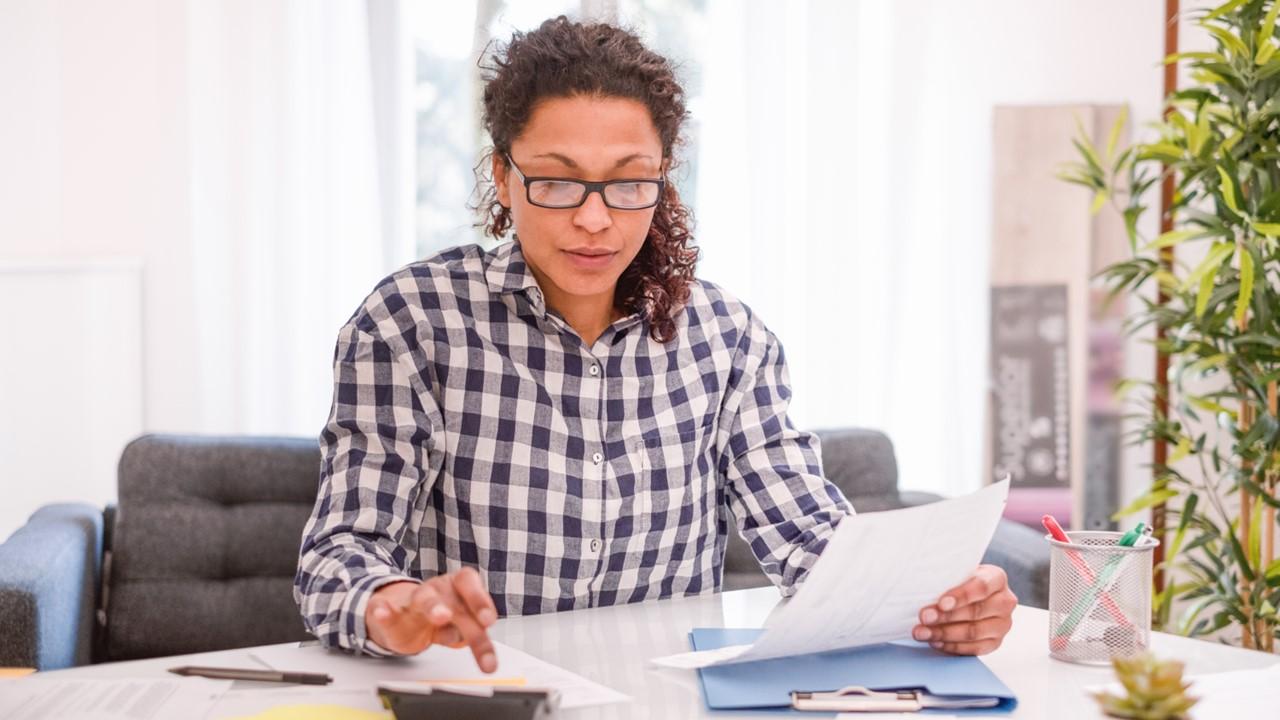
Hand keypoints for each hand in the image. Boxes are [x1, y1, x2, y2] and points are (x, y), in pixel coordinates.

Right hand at [365, 568, 498, 671]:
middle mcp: (437, 590)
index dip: (481, 600)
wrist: (399, 611)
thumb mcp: (458, 623)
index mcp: (456, 588)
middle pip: (454, 602)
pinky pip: (382, 608)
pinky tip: (381, 612)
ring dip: (434, 607)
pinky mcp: (387, 610)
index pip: (469, 584)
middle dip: (466, 616)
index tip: (489, 621)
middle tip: (479, 625)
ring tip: (441, 616)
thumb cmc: (438, 614)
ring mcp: (413, 600)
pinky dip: (383, 611)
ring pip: (424, 600)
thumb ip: (469, 632)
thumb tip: (476, 644)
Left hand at [912, 564, 1015, 654]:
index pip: (982, 587)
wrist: (969, 595)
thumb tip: (924, 586)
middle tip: (924, 617)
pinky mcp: (995, 642)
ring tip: (923, 632)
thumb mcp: (955, 572)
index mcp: (996, 578)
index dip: (961, 596)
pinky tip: (935, 641)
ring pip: (973, 632)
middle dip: (946, 616)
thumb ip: (946, 578)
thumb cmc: (958, 581)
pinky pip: (974, 649)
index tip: (941, 603)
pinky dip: (952, 646)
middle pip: (976, 612)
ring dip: (944, 633)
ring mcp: (1002, 624)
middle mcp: (1005, 601)